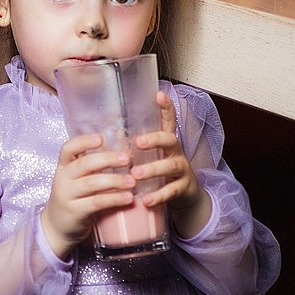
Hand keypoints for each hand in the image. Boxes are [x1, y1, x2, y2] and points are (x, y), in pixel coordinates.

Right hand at [40, 134, 135, 258]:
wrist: (57, 227)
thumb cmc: (74, 198)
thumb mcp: (76, 180)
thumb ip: (91, 168)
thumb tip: (122, 152)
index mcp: (64, 167)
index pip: (68, 148)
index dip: (84, 141)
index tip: (101, 138)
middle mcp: (62, 179)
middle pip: (84, 164)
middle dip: (108, 159)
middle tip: (127, 159)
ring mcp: (67, 196)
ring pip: (92, 183)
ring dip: (115, 180)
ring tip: (132, 181)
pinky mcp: (74, 212)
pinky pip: (96, 202)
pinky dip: (114, 199)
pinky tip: (128, 198)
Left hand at [130, 91, 211, 236]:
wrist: (184, 196)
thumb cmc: (161, 173)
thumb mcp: (152, 156)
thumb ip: (137, 147)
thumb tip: (110, 133)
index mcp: (166, 143)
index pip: (168, 121)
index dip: (166, 107)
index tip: (158, 95)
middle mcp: (176, 153)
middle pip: (171, 140)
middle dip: (155, 139)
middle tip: (138, 142)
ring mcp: (181, 170)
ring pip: (171, 166)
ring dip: (153, 169)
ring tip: (135, 174)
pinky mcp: (183, 188)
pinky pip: (171, 191)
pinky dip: (158, 196)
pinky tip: (145, 200)